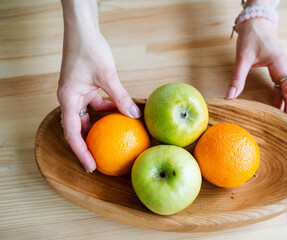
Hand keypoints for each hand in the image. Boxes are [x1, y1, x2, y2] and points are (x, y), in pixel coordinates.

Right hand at [58, 1, 140, 172]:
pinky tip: (118, 113)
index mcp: (68, 98)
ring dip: (96, 128)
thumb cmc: (89, 49)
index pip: (72, 132)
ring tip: (109, 141)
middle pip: (76, 129)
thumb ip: (120, 96)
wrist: (83, 30)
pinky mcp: (85, 87)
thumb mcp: (107, 75)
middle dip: (86, 145)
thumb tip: (135, 115)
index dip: (81, 152)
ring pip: (85, 118)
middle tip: (98, 161)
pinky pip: (94, 105)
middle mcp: (70, 98)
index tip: (91, 166)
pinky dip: (105, 110)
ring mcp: (77, 93)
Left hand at [226, 18, 286, 126]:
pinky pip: (281, 87)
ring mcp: (282, 69)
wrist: (256, 22)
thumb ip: (237, 77)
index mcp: (281, 65)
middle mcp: (285, 68)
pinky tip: (275, 109)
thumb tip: (229, 97)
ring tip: (286, 124)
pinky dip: (279, 99)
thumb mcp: (243, 57)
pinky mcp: (277, 70)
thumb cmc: (252, 36)